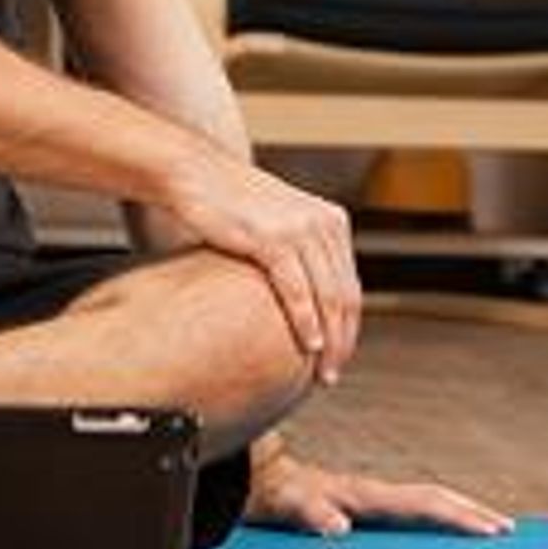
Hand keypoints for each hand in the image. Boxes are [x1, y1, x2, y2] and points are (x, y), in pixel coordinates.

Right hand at [153, 151, 363, 380]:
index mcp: (332, 221)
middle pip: (345, 295)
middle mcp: (324, 222)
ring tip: (324, 370)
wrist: (196, 173)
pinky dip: (306, 322)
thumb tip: (311, 298)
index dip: (350, 327)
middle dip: (343, 341)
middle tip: (333, 375)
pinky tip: (309, 346)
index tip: (340, 356)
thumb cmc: (232, 204)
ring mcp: (300, 229)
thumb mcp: (280, 224)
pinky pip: (297, 289)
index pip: (351, 285)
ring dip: (329, 340)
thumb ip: (302, 253)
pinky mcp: (272, 238)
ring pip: (328, 296)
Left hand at [246, 438, 509, 539]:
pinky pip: (412, 507)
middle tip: (507, 530)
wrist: (262, 474)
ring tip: (491, 526)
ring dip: (461, 510)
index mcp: (367, 493)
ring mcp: (373, 495)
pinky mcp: (367, 502)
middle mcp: (376, 491)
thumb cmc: (277, 494)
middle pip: (436, 496)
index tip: (488, 529)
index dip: (457, 516)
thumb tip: (338, 529)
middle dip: (472, 512)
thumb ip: (312, 514)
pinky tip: (446, 526)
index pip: (424, 504)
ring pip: (428, 498)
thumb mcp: (290, 505)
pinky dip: (439, 514)